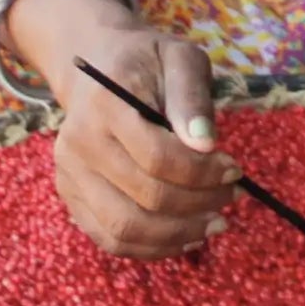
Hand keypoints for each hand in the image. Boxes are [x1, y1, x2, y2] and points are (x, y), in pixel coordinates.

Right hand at [11, 0, 239, 259]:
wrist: (95, 66)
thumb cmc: (146, 61)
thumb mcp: (179, 58)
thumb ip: (192, 96)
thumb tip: (205, 143)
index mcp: (105, 103)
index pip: (157, 157)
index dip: (203, 172)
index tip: (235, 169)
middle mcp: (78, 143)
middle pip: (145, 197)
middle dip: (199, 204)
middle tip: (231, 196)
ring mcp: (69, 174)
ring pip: (125, 228)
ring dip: (178, 234)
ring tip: (214, 222)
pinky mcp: (70, 196)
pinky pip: (110, 239)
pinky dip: (152, 247)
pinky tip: (185, 235)